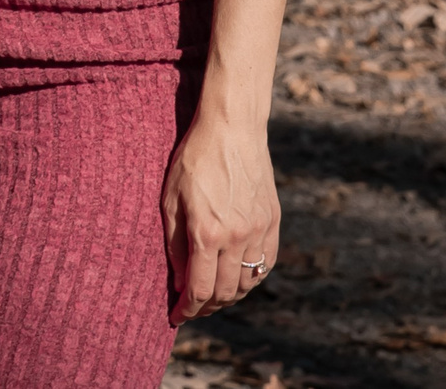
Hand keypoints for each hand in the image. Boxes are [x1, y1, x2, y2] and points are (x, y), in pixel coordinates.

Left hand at [160, 113, 280, 323]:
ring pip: (247, 283)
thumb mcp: (171, 199)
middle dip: (207, 307)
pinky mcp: (273, 221)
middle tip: (193, 308)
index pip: (199, 290)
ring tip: (213, 296)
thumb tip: (179, 282)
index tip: (176, 317)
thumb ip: (175, 244)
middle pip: (225, 293)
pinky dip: (251, 278)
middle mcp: (236, 237)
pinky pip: (265, 264)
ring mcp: (259, 230)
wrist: (233, 129)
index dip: (187, 310)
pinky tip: (238, 277)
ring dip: (230, 296)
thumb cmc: (195, 158)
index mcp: (207, 232)